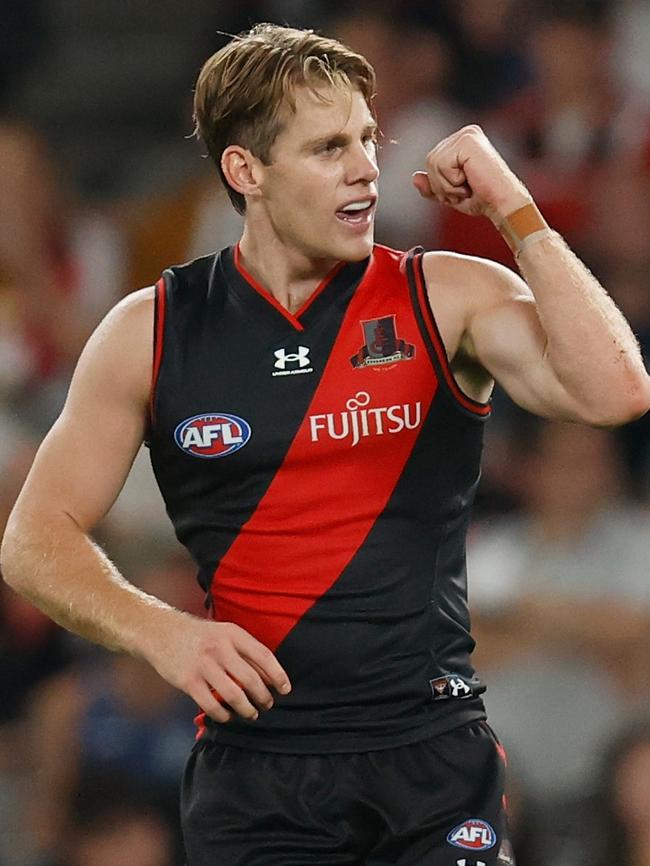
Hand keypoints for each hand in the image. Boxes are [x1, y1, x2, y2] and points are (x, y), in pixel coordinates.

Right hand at [143, 612, 290, 722]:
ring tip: (251, 714)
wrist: (160, 631)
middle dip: (264, 697)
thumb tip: (268, 675)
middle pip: (251, 679)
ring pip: (234, 695)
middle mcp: (219, 648)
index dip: (278, 674)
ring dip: (247, 709)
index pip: (263, 656)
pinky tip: (228, 716)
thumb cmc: (198, 635)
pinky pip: (211, 704)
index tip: (285, 689)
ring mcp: (203, 665)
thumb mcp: (223, 633)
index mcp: (232, 633)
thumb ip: (243, 651)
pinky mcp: (188, 681)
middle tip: (268, 705)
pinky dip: (223, 715)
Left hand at [412, 125, 530, 220]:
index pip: (432, 162)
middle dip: (442, 185)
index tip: (463, 189)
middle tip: (465, 189)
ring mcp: (467, 135)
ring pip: (433, 163)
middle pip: (430, 162)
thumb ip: (432, 186)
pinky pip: (442, 165)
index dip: (440, 184)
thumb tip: (414, 178)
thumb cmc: (482, 199)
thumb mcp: (450, 195)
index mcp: (461, 142)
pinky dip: (452, 181)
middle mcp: (465, 134)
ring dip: (448, 185)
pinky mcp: (468, 140)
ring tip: (468, 185)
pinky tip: (471, 180)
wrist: (503, 204)